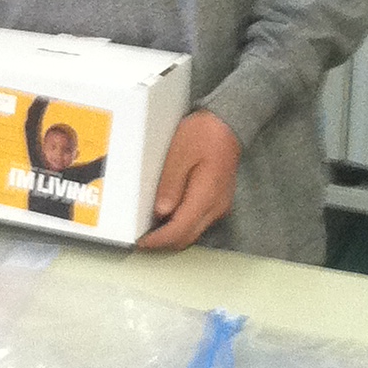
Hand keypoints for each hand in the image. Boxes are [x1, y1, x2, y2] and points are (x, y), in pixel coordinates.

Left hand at [138, 110, 241, 251]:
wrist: (227, 124)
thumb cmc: (202, 134)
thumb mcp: (180, 154)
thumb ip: (171, 185)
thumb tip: (161, 212)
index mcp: (207, 195)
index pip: (181, 229)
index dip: (159, 240)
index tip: (140, 242)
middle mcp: (216, 207)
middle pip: (188, 237)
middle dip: (164, 243)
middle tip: (141, 240)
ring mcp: (220, 206)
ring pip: (194, 232)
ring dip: (172, 237)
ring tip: (150, 231)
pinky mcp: (218, 202)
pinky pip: (198, 222)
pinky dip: (181, 227)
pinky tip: (166, 219)